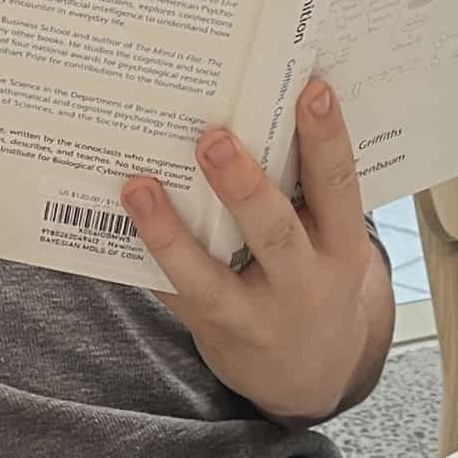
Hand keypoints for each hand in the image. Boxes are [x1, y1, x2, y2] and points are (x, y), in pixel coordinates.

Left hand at [124, 80, 391, 423]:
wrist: (311, 369)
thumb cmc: (314, 271)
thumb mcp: (330, 238)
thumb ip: (305, 188)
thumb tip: (258, 103)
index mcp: (342, 246)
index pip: (338, 186)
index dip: (327, 138)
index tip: (311, 88)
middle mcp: (304, 284)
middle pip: (275, 234)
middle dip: (242, 186)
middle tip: (212, 138)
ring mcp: (256, 316)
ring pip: (209, 279)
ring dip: (170, 233)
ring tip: (139, 187)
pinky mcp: (213, 330)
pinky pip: (174, 294)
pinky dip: (145, 259)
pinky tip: (115, 224)